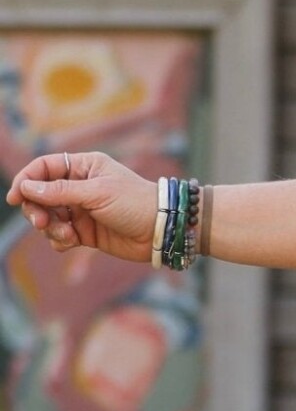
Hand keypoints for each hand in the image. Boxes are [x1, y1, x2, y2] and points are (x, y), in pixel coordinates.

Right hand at [5, 151, 161, 263]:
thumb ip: (60, 191)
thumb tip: (27, 188)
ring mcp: (82, 211)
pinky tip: (71, 242)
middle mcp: (80, 187)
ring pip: (49, 217)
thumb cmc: (135, 203)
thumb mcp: (96, 193)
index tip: (15, 197)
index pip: (44, 168)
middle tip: (40, 222)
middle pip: (41, 195)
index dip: (26, 181)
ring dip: (50, 227)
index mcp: (83, 167)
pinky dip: (60, 240)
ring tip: (67, 235)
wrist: (163, 230)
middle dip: (36, 209)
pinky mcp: (87, 233)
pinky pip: (61, 236)